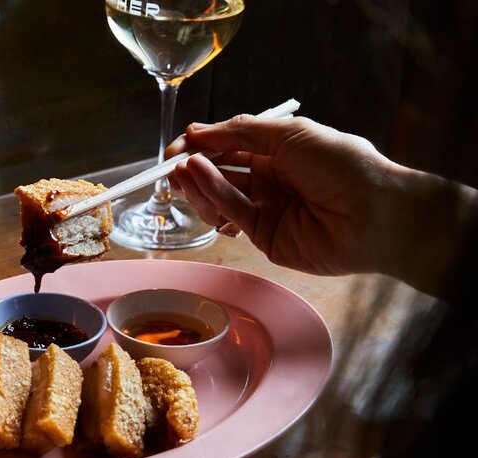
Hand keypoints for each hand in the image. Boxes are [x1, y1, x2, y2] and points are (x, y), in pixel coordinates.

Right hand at [165, 114, 477, 293]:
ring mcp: (265, 210)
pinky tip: (199, 179)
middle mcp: (269, 181)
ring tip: (184, 170)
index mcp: (278, 152)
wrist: (375, 213)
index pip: (228, 148)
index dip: (200, 146)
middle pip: (219, 174)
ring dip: (199, 182)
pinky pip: (232, 214)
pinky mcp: (263, 237)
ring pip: (220, 196)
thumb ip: (241, 132)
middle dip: (193, 167)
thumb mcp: (289, 134)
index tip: (176, 146)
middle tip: (171, 163)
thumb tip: (197, 131)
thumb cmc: (342, 164)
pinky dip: (214, 196)